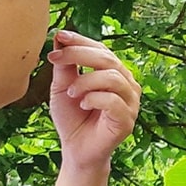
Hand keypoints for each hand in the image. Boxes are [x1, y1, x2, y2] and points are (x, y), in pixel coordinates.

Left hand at [48, 29, 140, 170]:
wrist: (77, 149)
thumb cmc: (72, 117)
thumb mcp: (63, 86)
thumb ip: (65, 65)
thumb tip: (59, 37)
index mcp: (114, 73)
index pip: (102, 49)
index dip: (81, 40)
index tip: (59, 36)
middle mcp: (127, 84)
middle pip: (107, 59)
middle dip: (78, 54)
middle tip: (55, 58)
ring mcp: (130, 103)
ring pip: (112, 78)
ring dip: (85, 82)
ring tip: (71, 92)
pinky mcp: (127, 120)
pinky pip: (113, 101)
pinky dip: (93, 99)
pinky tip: (83, 105)